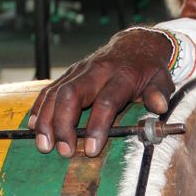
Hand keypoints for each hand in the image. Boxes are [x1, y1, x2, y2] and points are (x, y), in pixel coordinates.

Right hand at [31, 29, 175, 156]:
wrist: (135, 44)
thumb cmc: (149, 69)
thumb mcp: (162, 79)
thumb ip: (159, 93)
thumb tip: (159, 106)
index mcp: (122, 75)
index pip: (106, 101)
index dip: (97, 126)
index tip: (90, 150)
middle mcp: (97, 71)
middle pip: (72, 95)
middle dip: (63, 125)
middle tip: (63, 151)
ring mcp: (80, 71)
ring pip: (56, 92)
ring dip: (47, 120)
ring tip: (44, 145)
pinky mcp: (69, 74)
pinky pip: (49, 90)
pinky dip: (40, 108)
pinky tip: (34, 126)